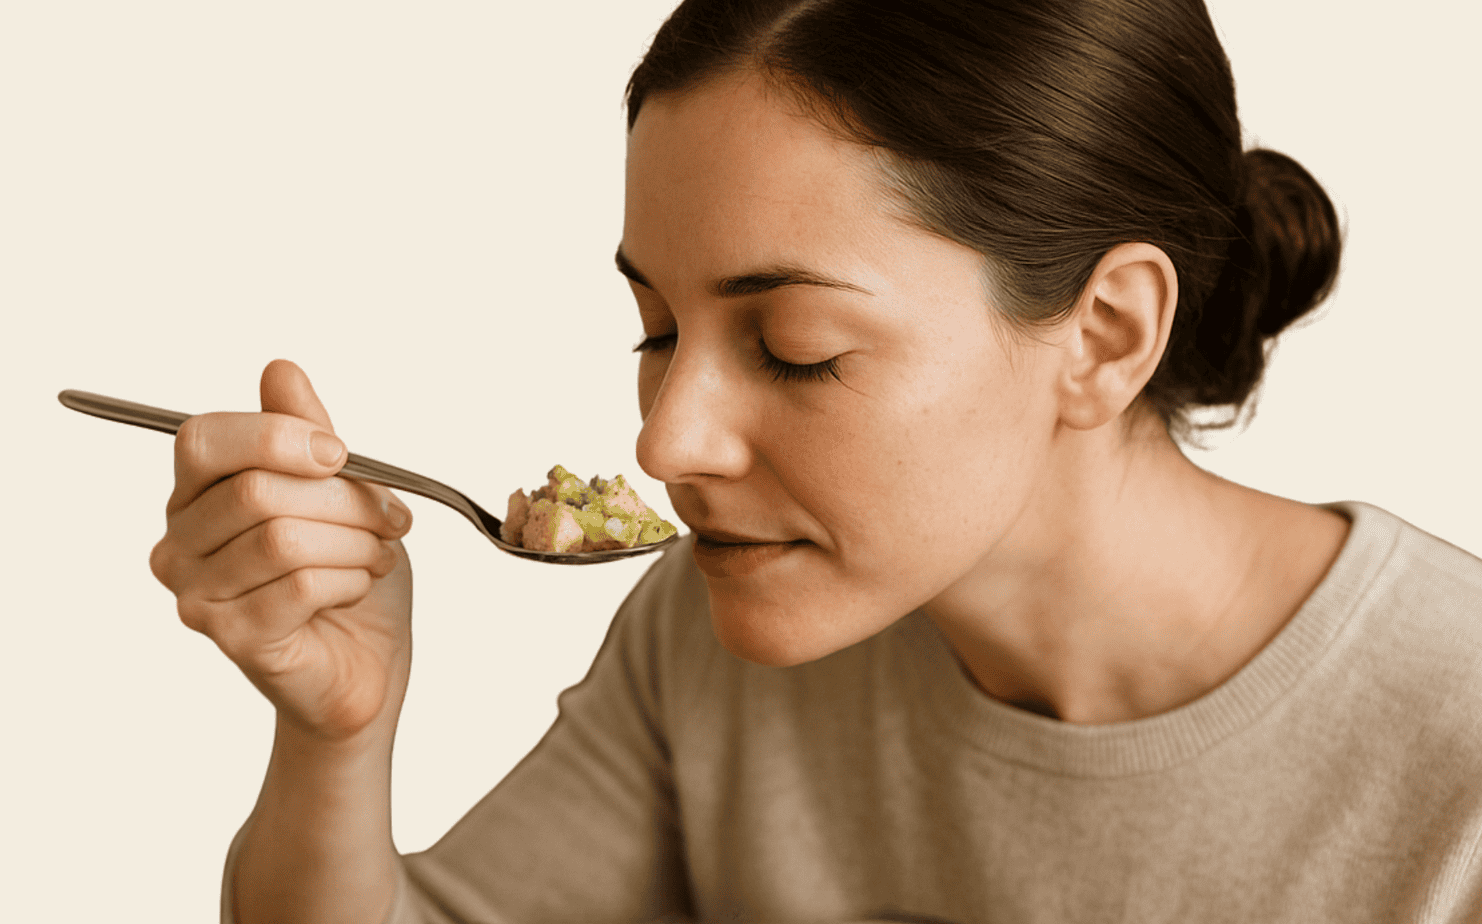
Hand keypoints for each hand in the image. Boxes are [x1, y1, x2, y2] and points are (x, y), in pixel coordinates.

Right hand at [150, 360, 413, 741]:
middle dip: (346, 499)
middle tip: (390, 517)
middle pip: (258, 490)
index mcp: (196, 494)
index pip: (206, 440)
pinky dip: (350, 579)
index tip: (341, 454)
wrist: (365, 663)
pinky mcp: (230, 637)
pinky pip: (300, 586)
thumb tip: (279, 370)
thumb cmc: (348, 574)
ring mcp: (196, 594)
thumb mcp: (340, 489)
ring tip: (378, 553)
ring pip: (284, 538)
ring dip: (355, 542)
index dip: (278, 436)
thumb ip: (305, 432)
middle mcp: (178, 542)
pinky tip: (359, 586)